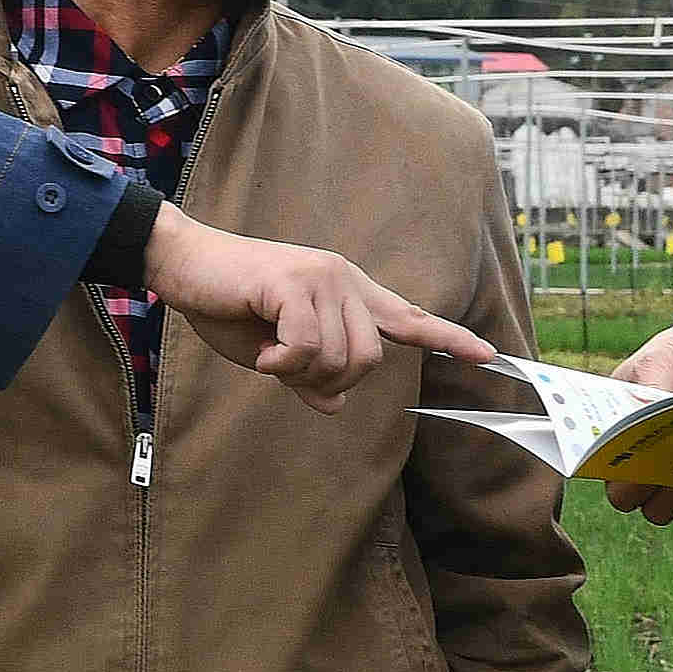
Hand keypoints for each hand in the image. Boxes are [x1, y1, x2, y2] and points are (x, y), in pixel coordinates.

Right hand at [144, 208, 490, 409]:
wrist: (185, 267)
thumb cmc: (227, 306)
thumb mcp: (273, 354)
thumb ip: (309, 376)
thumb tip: (335, 405)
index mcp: (348, 293)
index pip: (408, 319)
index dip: (448, 338)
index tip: (487, 355)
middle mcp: (345, 280)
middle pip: (370, 360)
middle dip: (330, 379)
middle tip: (287, 367)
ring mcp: (324, 278)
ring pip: (341, 358)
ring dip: (301, 371)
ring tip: (271, 351)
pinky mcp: (297, 283)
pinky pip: (308, 347)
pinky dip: (282, 362)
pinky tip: (262, 350)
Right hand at [602, 323, 672, 519]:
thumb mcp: (662, 362)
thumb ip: (647, 391)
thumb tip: (633, 418)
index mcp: (617, 427)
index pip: (599, 465)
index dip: (612, 470)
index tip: (635, 459)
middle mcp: (639, 456)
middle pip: (626, 497)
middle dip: (643, 488)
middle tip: (666, 465)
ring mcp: (671, 471)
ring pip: (658, 510)